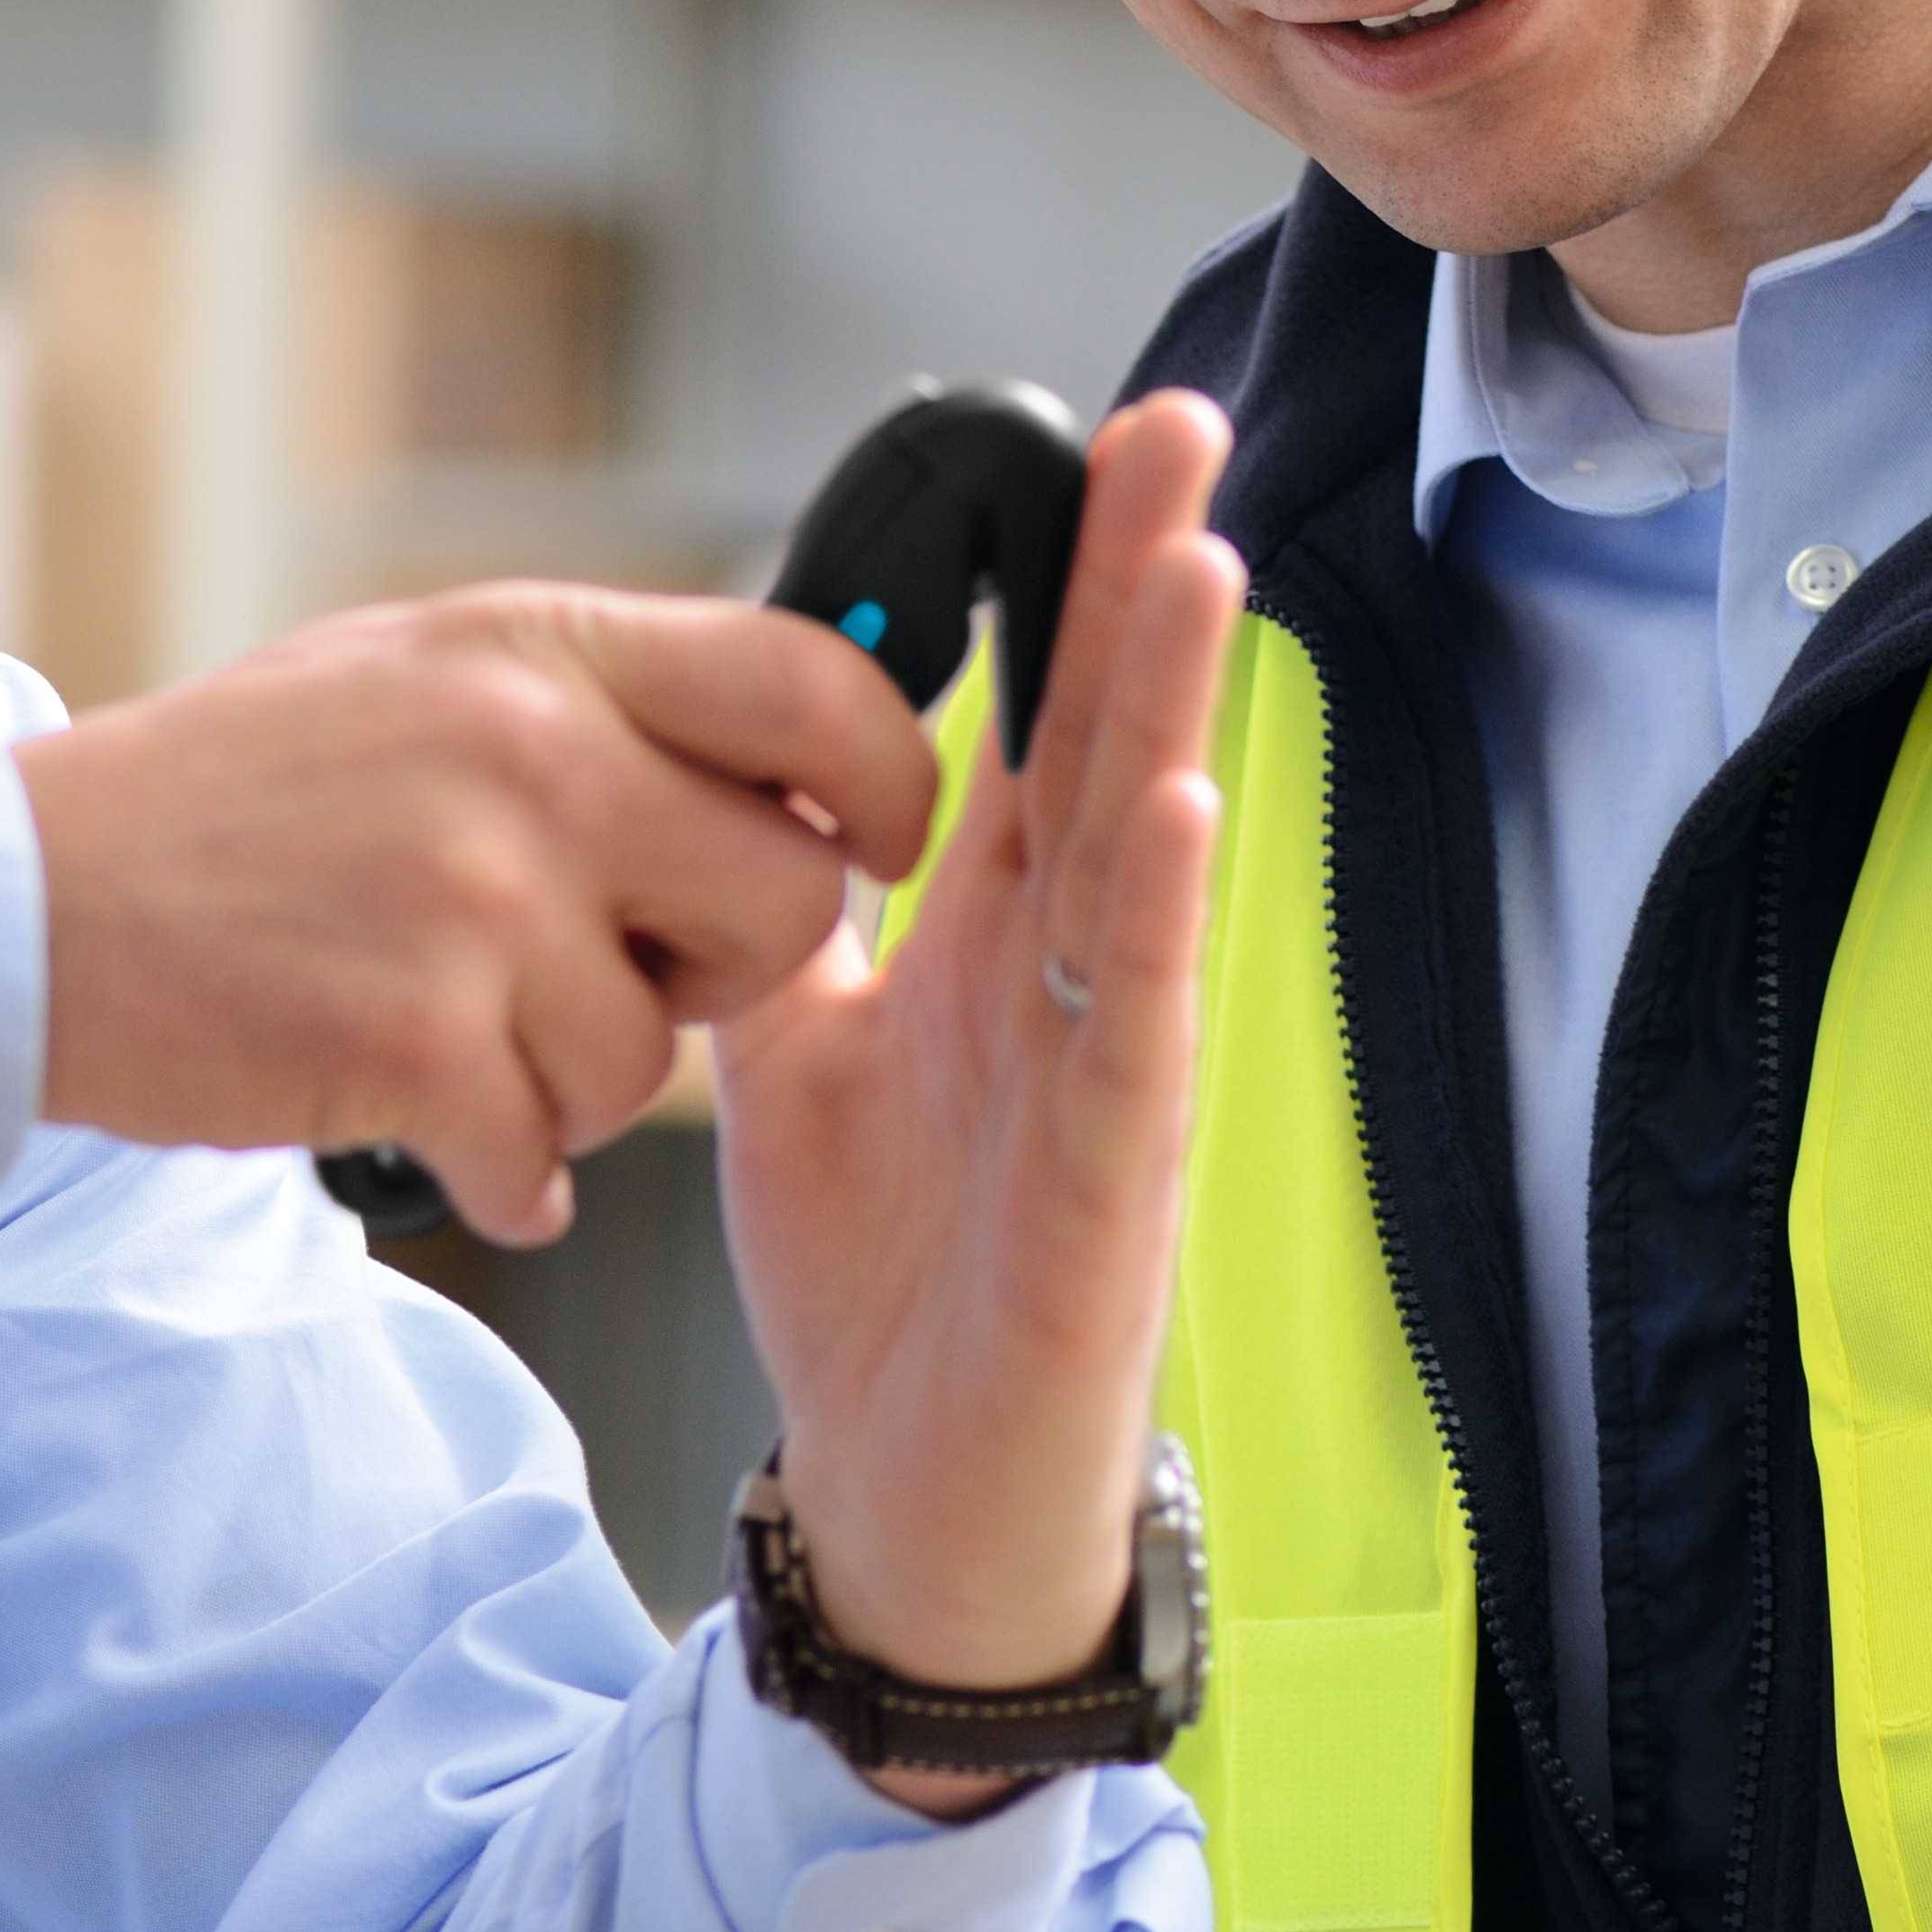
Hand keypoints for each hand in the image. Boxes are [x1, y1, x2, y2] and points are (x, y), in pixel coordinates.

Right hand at [17, 579, 942, 1247]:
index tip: (879, 842)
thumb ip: (597, 705)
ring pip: (656, 1058)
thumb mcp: (417, 675)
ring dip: (569, 1081)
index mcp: (538, 644)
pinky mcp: (416, 1035)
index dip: (891, 779)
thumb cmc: (225, 801)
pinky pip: (547, 1153)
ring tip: (446, 1025)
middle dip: (718, 969)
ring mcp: (474, 893)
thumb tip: (792, 764)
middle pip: (781, 899)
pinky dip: (495, 1167)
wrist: (19, 900)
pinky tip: (421, 1117)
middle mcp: (527, 750)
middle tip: (605, 972)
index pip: (816, 683)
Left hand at [713, 392, 1245, 1815]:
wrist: (905, 1509)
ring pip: (1146, 867)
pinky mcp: (1109, 1194)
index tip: (1093, 443)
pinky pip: (1138, 1038)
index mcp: (989, 955)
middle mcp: (1064, 994)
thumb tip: (735, 804)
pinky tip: (1178, 809)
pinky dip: (1157, 921)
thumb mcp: (797, 1072)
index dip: (1063, 593)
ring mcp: (1105, 1085)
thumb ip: (784, 936)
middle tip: (1181, 422)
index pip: (1032, 733)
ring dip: (1173, 712)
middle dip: (1145, 587)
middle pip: (1110, 753)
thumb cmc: (886, 1289)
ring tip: (1197, 561)